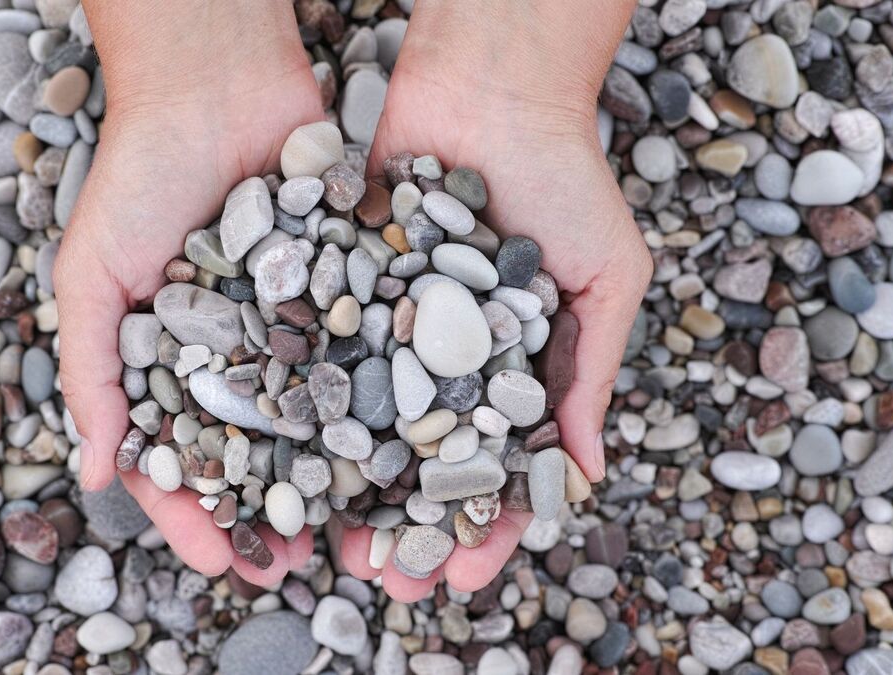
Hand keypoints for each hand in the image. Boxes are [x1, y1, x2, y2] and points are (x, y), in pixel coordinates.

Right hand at [53, 4, 323, 584]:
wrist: (216, 86)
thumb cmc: (139, 177)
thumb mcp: (92, 275)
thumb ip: (89, 372)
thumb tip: (98, 475)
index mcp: (168, 362)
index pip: (177, 458)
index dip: (195, 515)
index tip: (223, 562)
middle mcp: (233, 353)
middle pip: (253, 453)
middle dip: (271, 511)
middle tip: (298, 561)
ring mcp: (291, 325)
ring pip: (313, 418)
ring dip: (329, 476)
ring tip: (354, 523)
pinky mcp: (344, 289)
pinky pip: (360, 354)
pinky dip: (376, 400)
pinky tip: (399, 444)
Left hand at [338, 1, 651, 600]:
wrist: (488, 89)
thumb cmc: (564, 178)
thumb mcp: (604, 276)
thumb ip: (592, 369)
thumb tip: (588, 473)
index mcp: (510, 371)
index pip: (497, 469)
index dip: (483, 527)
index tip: (463, 575)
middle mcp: (443, 361)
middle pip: (419, 465)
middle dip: (405, 528)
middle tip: (386, 581)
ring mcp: (389, 330)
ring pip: (362, 429)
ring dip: (351, 492)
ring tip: (332, 542)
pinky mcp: (340, 290)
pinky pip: (323, 358)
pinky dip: (306, 408)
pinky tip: (288, 457)